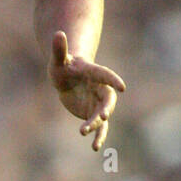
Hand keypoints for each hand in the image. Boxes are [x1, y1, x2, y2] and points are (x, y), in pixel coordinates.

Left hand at [48, 30, 125, 150]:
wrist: (67, 78)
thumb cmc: (63, 66)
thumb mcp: (59, 59)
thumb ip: (59, 49)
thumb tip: (58, 33)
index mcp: (94, 73)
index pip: (105, 75)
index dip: (113, 80)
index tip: (123, 87)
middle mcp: (100, 89)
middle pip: (107, 100)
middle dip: (105, 109)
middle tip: (101, 117)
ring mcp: (98, 102)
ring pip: (103, 116)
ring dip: (98, 126)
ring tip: (89, 137)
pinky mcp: (92, 114)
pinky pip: (98, 127)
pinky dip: (97, 136)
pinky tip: (94, 147)